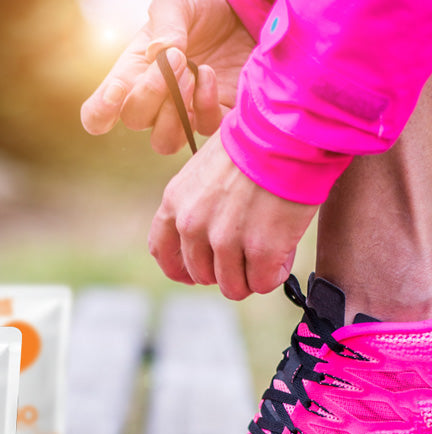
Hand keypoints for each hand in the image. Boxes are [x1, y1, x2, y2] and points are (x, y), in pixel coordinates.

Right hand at [80, 0, 254, 152]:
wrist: (241, 17)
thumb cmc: (198, 12)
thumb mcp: (177, 5)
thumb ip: (165, 23)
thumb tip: (159, 53)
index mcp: (129, 77)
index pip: (97, 115)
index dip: (99, 113)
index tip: (116, 91)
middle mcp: (151, 104)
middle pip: (134, 120)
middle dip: (151, 93)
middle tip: (178, 59)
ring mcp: (180, 117)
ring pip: (164, 142)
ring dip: (175, 110)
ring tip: (191, 71)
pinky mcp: (211, 118)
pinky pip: (203, 129)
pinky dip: (205, 105)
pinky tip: (208, 74)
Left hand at [149, 131, 319, 298]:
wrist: (289, 129)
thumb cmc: (255, 141)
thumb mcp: (205, 169)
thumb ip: (198, 204)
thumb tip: (210, 238)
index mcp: (175, 203)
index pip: (162, 251)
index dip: (180, 269)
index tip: (197, 274)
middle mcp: (192, 226)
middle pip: (201, 274)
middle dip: (225, 271)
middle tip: (248, 255)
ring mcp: (225, 240)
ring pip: (232, 286)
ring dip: (250, 276)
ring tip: (269, 252)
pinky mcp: (261, 250)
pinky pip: (262, 283)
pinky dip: (274, 274)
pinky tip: (283, 254)